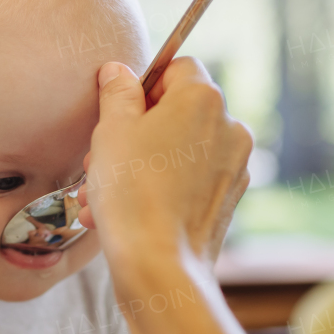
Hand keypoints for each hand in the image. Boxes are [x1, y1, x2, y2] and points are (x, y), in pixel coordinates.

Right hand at [77, 58, 252, 264]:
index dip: (145, 85)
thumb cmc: (132, 194)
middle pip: (178, 112)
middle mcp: (229, 127)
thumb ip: (117, 94)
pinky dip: (160, 189)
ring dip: (139, 165)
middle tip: (99, 158)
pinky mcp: (228, 200)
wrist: (159, 266)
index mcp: (203, 99)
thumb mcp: (110, 132)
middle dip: (135, 132)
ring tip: (100, 194)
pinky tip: (122, 212)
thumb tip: (117, 72)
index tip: (119, 111)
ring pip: (179, 151)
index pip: (178, 68)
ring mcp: (234, 166)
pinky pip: (189, 181)